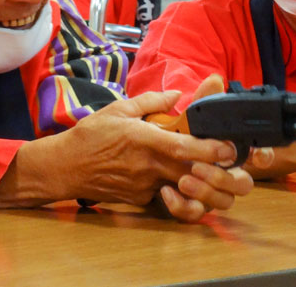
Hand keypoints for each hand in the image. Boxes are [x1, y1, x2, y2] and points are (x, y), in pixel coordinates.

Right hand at [52, 73, 252, 221]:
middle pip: (190, 172)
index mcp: (143, 140)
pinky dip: (175, 187)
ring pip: (183, 188)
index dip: (209, 149)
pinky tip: (173, 176)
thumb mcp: (119, 109)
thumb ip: (151, 101)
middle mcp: (147, 166)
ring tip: (207, 172)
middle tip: (230, 161)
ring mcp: (144, 186)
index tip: (228, 147)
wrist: (65, 168)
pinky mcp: (140, 200)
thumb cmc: (90, 136)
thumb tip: (176, 94)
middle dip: (214, 170)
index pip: (182, 147)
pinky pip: (166, 194)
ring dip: (199, 183)